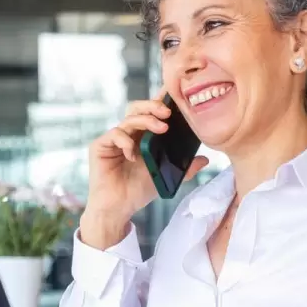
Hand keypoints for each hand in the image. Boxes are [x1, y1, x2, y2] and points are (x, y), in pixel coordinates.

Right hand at [80, 93, 207, 248]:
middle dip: (153, 106)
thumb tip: (206, 159)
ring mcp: (113, 139)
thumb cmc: (137, 191)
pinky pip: (114, 134)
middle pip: (137, 109)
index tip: (174, 97)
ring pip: (128, 118)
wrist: (118, 209)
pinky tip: (133, 154)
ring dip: (146, 120)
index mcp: (141, 136)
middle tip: (168, 113)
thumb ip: (184, 168)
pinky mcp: (100, 146)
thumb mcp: (165, 176)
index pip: (150, 113)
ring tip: (161, 129)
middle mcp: (127, 134)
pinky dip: (125, 141)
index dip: (160, 102)